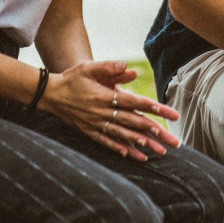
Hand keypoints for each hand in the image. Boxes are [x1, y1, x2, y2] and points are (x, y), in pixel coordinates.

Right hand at [40, 60, 180, 160]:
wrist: (50, 94)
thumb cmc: (73, 78)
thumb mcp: (89, 67)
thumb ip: (109, 67)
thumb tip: (128, 66)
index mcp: (104, 96)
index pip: (134, 102)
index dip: (152, 108)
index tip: (169, 113)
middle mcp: (102, 113)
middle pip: (133, 122)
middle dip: (155, 132)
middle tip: (173, 141)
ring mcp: (96, 124)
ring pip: (124, 136)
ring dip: (143, 144)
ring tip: (160, 151)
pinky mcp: (90, 132)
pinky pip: (109, 143)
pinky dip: (122, 149)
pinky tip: (136, 156)